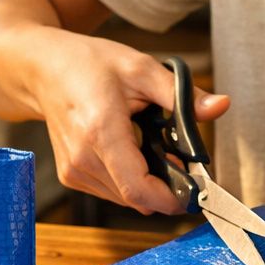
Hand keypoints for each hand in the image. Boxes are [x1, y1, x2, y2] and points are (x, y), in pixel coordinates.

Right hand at [28, 33, 229, 214]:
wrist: (44, 69)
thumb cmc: (88, 64)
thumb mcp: (141, 68)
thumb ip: (182, 94)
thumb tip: (220, 106)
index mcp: (100, 131)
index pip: (139, 189)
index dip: (172, 198)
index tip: (194, 189)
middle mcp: (82, 158)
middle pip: (136, 198)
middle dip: (164, 186)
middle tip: (176, 157)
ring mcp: (73, 171)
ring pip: (125, 199)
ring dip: (146, 183)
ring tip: (150, 147)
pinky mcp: (71, 176)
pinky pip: (111, 192)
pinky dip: (128, 179)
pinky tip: (130, 151)